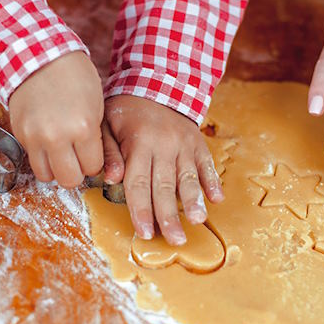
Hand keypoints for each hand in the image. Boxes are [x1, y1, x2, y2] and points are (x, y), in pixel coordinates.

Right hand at [9, 52, 103, 186]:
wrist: (38, 55)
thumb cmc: (73, 76)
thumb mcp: (96, 104)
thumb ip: (95, 136)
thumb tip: (93, 163)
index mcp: (83, 127)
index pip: (92, 168)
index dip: (94, 162)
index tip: (91, 152)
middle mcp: (57, 136)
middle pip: (69, 180)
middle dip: (76, 172)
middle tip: (77, 158)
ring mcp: (35, 137)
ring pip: (47, 177)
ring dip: (56, 168)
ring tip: (61, 153)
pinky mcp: (20, 134)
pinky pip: (32, 161)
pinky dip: (41, 157)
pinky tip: (48, 142)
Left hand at [102, 95, 223, 244]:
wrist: (157, 83)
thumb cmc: (126, 111)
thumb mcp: (106, 125)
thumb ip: (108, 152)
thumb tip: (111, 179)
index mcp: (139, 142)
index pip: (139, 182)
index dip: (141, 210)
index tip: (144, 233)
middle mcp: (164, 145)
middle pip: (165, 186)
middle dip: (169, 215)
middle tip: (175, 240)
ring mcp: (184, 144)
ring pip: (189, 177)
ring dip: (194, 201)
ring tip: (198, 221)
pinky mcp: (198, 143)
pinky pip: (207, 164)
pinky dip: (212, 181)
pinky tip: (217, 199)